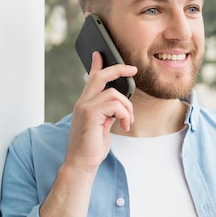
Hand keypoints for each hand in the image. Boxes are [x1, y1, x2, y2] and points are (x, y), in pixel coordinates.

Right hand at [65, 51, 136, 172]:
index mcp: (85, 104)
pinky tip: (124, 126)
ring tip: (128, 121)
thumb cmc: (92, 147)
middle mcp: (83, 102)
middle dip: (118, 69)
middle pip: (101, 76)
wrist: (82, 163)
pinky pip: (115, 105)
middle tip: (133, 70)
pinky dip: (125, 115)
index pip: (91, 79)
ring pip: (114, 94)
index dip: (95, 65)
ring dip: (127, 107)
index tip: (99, 54)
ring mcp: (85, 107)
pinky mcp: (90, 114)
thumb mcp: (103, 125)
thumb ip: (108, 112)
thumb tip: (120, 105)